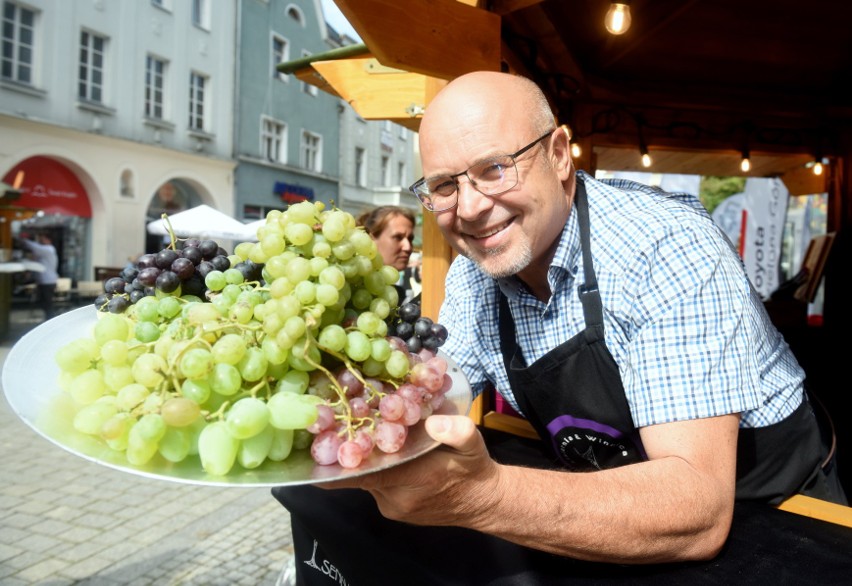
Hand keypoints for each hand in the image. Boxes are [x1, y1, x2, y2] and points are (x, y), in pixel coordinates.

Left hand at [319, 415, 500, 526]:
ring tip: (362, 431)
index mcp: (410, 480)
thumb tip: (433, 421)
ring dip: (364, 459)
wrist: (485, 503)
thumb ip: (457, 430)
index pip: (360, 474)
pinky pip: (375, 485)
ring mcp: (391, 506)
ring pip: (367, 478)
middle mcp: (394, 498)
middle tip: (341, 421)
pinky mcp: (393, 509)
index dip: (337, 460)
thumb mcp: (473, 444)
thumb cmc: (475, 470)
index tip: (320, 440)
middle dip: (350, 450)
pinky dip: (376, 469)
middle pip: (359, 473)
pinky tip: (382, 450)